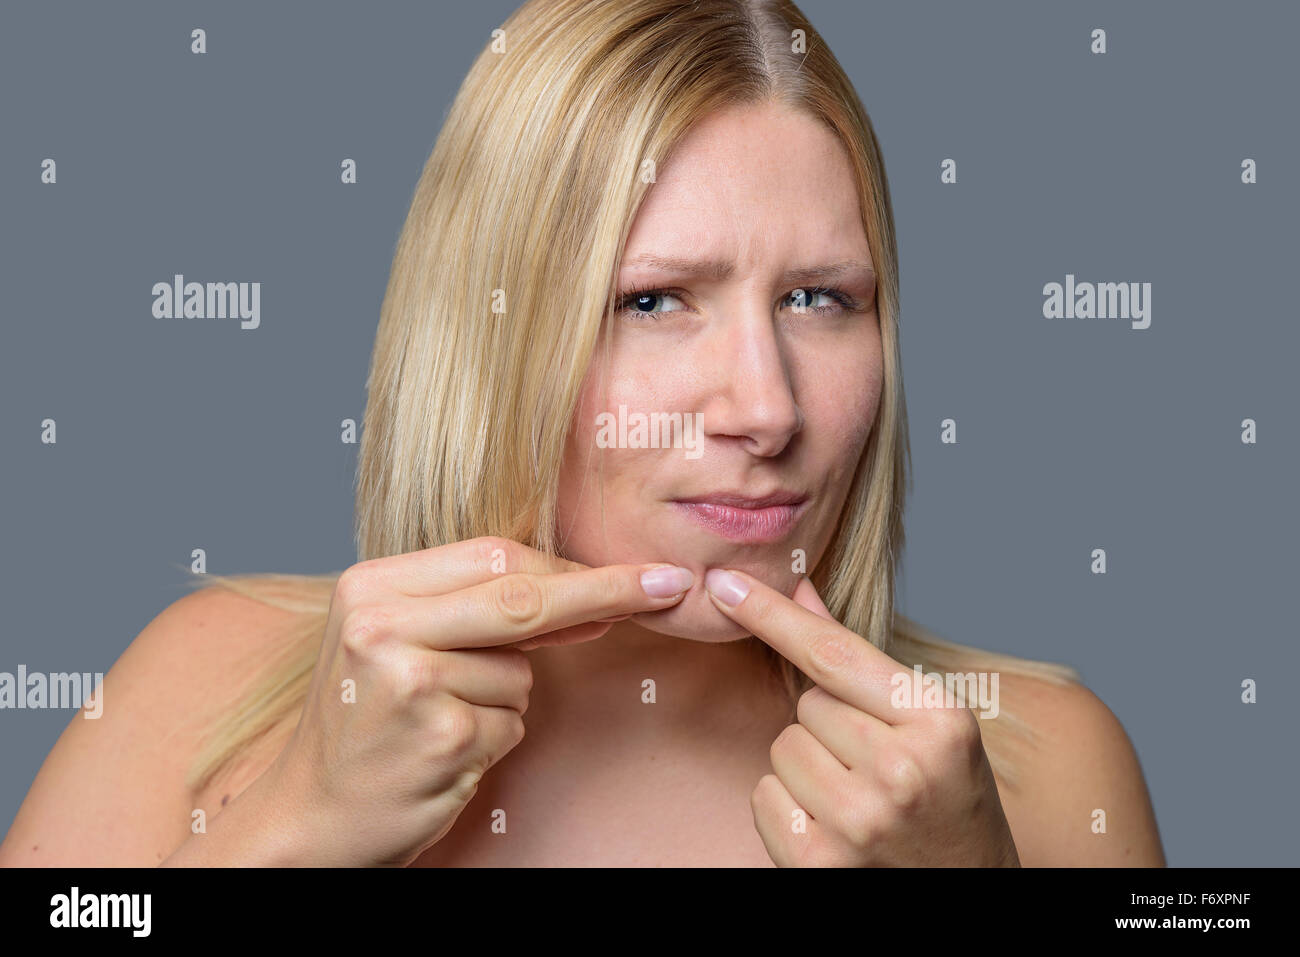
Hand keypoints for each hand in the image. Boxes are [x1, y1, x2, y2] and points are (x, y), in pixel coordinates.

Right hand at [258, 537, 693, 866]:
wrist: (311, 816)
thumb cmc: (366, 721)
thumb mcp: (398, 641)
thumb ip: (477, 609)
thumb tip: (592, 594)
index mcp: (371, 585)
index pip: (494, 556)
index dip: (570, 567)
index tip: (637, 570)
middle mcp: (383, 625)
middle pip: (523, 597)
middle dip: (607, 591)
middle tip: (671, 585)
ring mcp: (409, 681)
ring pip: (522, 671)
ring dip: (506, 698)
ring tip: (441, 720)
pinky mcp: (439, 736)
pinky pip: (512, 723)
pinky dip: (494, 738)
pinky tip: (445, 752)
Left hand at [704, 569, 1019, 866]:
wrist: (972, 892)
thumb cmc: (950, 802)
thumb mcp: (933, 725)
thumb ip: (861, 660)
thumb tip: (800, 589)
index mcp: (939, 722)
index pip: (834, 653)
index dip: (772, 613)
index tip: (723, 583)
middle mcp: (901, 770)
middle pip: (807, 704)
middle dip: (829, 726)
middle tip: (876, 766)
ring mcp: (859, 820)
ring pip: (783, 747)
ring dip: (808, 767)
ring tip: (861, 798)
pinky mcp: (819, 863)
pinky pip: (765, 796)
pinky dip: (788, 809)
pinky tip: (835, 829)